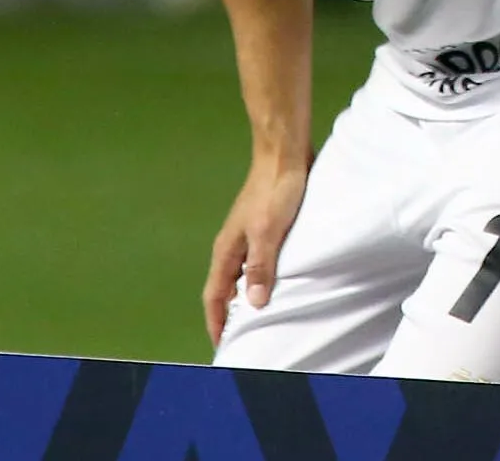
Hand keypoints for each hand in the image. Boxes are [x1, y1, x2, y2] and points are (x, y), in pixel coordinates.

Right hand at [203, 159, 309, 343]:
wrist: (284, 153)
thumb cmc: (275, 190)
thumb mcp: (268, 231)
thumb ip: (260, 266)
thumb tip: (253, 303)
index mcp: (227, 250)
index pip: (214, 295)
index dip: (217, 321)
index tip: (223, 345)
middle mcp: (233, 246)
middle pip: (226, 289)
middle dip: (230, 314)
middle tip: (243, 338)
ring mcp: (248, 237)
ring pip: (242, 276)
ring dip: (247, 297)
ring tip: (262, 318)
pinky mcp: (265, 228)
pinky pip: (259, 263)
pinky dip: (262, 279)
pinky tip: (278, 284)